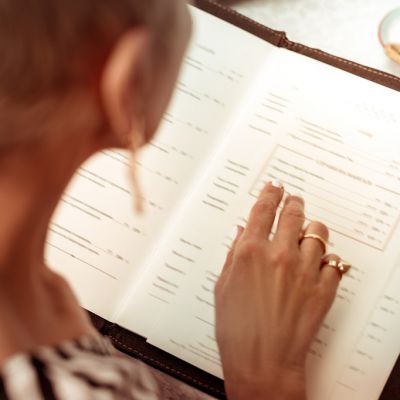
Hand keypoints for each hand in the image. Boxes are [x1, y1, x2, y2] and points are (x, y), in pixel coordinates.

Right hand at [215, 182, 339, 399]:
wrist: (262, 361)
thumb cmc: (237, 329)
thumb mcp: (224, 286)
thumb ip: (234, 253)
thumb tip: (241, 231)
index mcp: (251, 252)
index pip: (263, 209)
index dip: (270, 193)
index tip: (274, 186)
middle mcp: (279, 255)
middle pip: (293, 214)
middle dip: (293, 202)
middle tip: (293, 200)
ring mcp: (304, 271)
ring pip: (318, 233)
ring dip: (312, 228)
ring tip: (308, 231)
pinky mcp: (323, 289)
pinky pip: (332, 262)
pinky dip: (326, 259)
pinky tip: (318, 263)